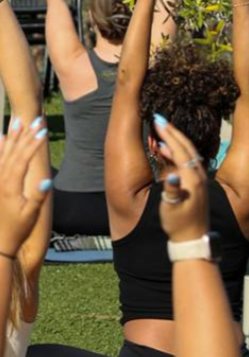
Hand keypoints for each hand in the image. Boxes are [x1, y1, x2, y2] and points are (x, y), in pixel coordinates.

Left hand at [0, 116, 51, 255]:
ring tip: (16, 122)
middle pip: (13, 152)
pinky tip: (0, 140)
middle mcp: (0, 181)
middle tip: (35, 119)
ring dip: (10, 138)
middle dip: (25, 135)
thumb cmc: (15, 231)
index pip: (23, 158)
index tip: (43, 129)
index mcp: (10, 186)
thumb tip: (47, 180)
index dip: (33, 143)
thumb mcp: (30, 215)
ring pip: (2, 155)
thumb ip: (38, 197)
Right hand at [153, 117, 210, 242]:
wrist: (193, 238)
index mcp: (192, 179)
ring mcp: (198, 179)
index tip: (158, 121)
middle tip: (160, 118)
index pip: (181, 150)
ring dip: (174, 140)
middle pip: (186, 147)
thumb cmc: (179, 224)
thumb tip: (172, 176)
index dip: (169, 135)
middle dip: (172, 132)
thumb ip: (172, 191)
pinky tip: (166, 150)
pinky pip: (186, 161)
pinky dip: (176, 152)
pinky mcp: (195, 183)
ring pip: (187, 152)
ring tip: (161, 131)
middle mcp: (198, 175)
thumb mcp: (172, 209)